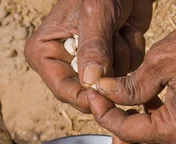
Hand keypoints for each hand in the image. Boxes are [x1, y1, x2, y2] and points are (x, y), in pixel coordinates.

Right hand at [24, 0, 152, 112]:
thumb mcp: (95, 14)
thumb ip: (93, 48)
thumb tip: (90, 82)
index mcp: (43, 54)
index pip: (63, 90)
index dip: (86, 97)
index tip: (108, 93)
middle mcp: (62, 63)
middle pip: (87, 93)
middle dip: (108, 71)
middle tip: (116, 40)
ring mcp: (87, 65)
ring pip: (110, 84)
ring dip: (123, 57)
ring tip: (119, 28)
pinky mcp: (109, 62)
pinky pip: (126, 74)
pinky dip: (132, 52)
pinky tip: (127, 30)